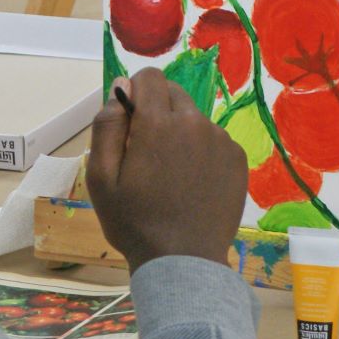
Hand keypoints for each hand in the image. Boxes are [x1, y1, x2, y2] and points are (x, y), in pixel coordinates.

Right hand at [86, 68, 247, 271]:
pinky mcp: (237, 160)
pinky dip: (202, 152)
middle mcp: (195, 123)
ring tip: (171, 174)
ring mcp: (221, 141)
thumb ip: (107, 126)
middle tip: (148, 153)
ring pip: (195, 119)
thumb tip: (121, 87)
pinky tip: (192, 184)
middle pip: (174, 94)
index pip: (149, 77)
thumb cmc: (134, 222)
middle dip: (158, 112)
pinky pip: (215, 140)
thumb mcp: (101, 178)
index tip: (130, 120)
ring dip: (181, 133)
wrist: (183, 262)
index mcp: (158, 123)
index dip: (135, 93)